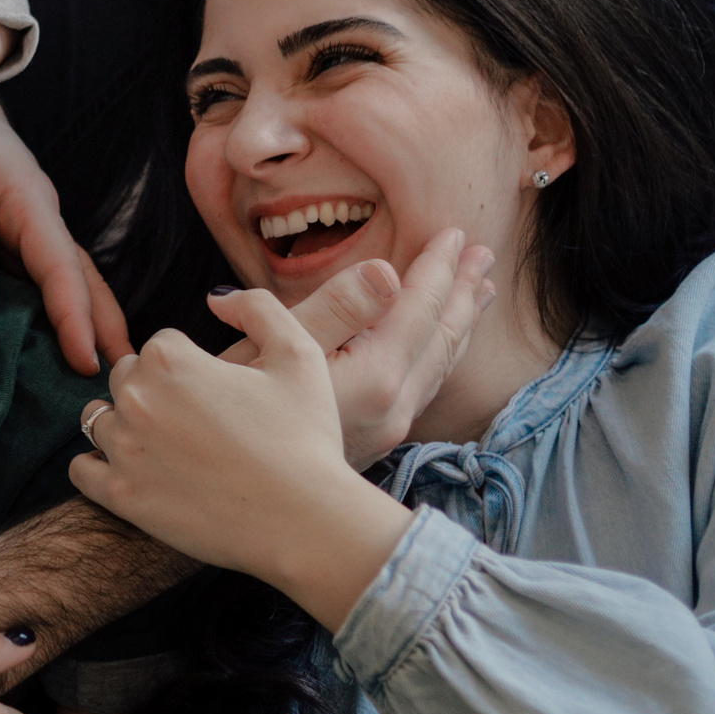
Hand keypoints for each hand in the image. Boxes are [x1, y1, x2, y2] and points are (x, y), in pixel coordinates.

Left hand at [0, 104, 130, 375]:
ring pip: (65, 281)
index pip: (59, 266)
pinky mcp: (9, 237)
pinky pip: (36, 281)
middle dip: (106, 328)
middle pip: (83, 278)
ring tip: (101, 377)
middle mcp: (38, 218)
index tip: (86, 361)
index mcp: (27, 201)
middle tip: (125, 383)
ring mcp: (27, 228)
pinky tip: (48, 348)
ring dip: (86, 323)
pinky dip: (51, 313)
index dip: (74, 316)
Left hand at [69, 288, 412, 630]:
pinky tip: (133, 471)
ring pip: (98, 419)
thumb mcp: (298, 353)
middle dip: (155, 390)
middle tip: (195, 421)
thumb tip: (214, 298)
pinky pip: (82, 470)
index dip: (192, 365)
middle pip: (125, 377)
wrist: (305, 523)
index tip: (218, 393)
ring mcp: (122, 448)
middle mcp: (135, 397)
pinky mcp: (119, 495)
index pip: (161, 345)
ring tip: (165, 446)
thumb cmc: (305, 438)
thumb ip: (257, 307)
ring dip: (124, 425)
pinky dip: (100, 467)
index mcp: (169, 358)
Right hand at [221, 230, 496, 466]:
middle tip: (484, 255)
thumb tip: (389, 274)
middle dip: (463, 293)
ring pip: (439, 365)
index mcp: (377, 376)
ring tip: (478, 294)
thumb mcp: (278, 345)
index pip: (420, 308)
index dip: (437, 267)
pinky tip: (435, 348)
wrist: (231, 480)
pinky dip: (439, 352)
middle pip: (442, 338)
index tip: (453, 233)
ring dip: (458, 323)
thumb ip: (336, 306)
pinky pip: (425, 384)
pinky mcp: (375, 441)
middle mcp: (394, 406)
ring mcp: (388, 428)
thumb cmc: (237, 406)